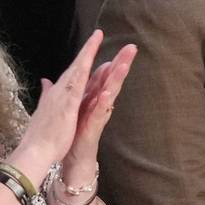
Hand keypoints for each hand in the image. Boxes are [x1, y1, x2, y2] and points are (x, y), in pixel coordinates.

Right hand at [11, 31, 104, 173]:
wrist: (34, 151)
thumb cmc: (42, 134)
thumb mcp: (46, 110)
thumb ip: (47, 94)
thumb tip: (46, 82)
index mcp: (60, 93)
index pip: (74, 71)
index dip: (83, 56)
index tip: (93, 41)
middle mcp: (60, 91)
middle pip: (77, 65)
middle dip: (88, 48)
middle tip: (99, 32)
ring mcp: (63, 97)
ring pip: (78, 70)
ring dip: (88, 54)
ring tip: (98, 37)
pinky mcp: (66, 106)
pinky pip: (77, 88)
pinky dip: (84, 75)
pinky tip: (92, 64)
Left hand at [59, 42, 136, 181]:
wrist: (72, 157)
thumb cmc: (75, 133)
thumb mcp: (74, 108)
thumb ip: (77, 91)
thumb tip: (77, 76)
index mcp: (92, 98)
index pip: (104, 76)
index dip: (112, 61)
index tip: (121, 46)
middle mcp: (98, 104)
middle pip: (112, 80)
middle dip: (122, 63)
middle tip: (132, 48)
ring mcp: (97, 115)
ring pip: (110, 93)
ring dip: (117, 79)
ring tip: (124, 64)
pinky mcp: (93, 127)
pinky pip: (100, 113)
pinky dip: (104, 103)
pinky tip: (108, 93)